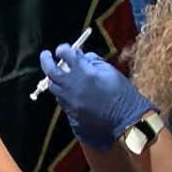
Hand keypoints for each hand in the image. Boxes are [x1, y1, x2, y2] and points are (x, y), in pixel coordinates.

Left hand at [39, 46, 156, 151]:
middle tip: (46, 55)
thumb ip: (92, 61)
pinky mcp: (71, 112)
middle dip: (46, 60)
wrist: (125, 122)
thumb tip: (79, 54)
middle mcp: (73, 86)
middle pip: (51, 70)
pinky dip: (61, 91)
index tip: (63, 49)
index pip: (65, 54)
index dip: (63, 49)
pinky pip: (60, 98)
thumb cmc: (122, 94)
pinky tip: (69, 90)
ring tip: (59, 74)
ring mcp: (70, 101)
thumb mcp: (110, 71)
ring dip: (54, 78)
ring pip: (53, 86)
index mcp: (84, 72)